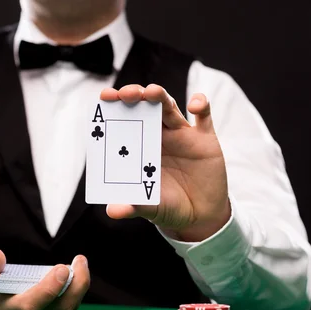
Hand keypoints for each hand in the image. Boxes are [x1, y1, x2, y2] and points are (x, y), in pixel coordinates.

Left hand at [100, 84, 230, 241]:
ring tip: (151, 93)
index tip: (105, 97)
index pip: (125, 120)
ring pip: (169, 107)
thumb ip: (133, 206)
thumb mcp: (150, 208)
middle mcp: (159, 136)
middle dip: (135, 95)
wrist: (200, 216)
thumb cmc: (169, 207)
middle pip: (145, 106)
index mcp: (141, 148)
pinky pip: (204, 117)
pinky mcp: (205, 139)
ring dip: (160, 96)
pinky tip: (194, 105)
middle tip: (125, 94)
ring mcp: (182, 135)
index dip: (115, 106)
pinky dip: (201, 104)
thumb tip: (112, 211)